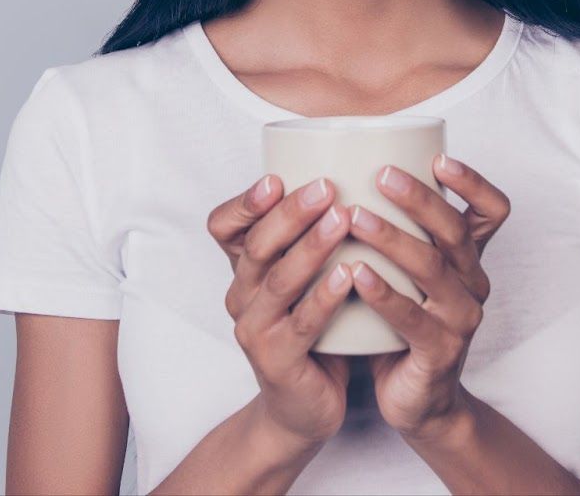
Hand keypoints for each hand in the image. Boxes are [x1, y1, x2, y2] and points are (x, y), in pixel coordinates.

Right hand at [206, 174, 355, 447]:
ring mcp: (255, 330)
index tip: (276, 176)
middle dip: (290, 213)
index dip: (245, 202)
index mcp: (244, 269)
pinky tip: (349, 275)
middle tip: (325, 187)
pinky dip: (325, 296)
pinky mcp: (277, 361)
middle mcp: (241, 295)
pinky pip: (303, 324)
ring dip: (311, 247)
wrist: (306, 407)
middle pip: (256, 246)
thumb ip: (314, 236)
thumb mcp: (305, 278)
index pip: (224, 227)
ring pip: (279, 280)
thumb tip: (355, 170)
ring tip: (342, 219)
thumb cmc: (315, 329)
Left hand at [344, 153, 510, 440]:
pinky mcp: (440, 352)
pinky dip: (383, 293)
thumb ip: (399, 232)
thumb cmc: (404, 323)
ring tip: (354, 217)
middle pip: (455, 231)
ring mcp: (460, 319)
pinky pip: (411, 317)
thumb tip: (351, 169)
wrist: (417, 399)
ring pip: (432, 268)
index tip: (439, 156)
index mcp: (469, 259)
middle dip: (419, 199)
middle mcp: (473, 283)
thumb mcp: (411, 274)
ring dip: (392, 238)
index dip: (473, 182)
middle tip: (381, 174)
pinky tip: (356, 274)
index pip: (492, 211)